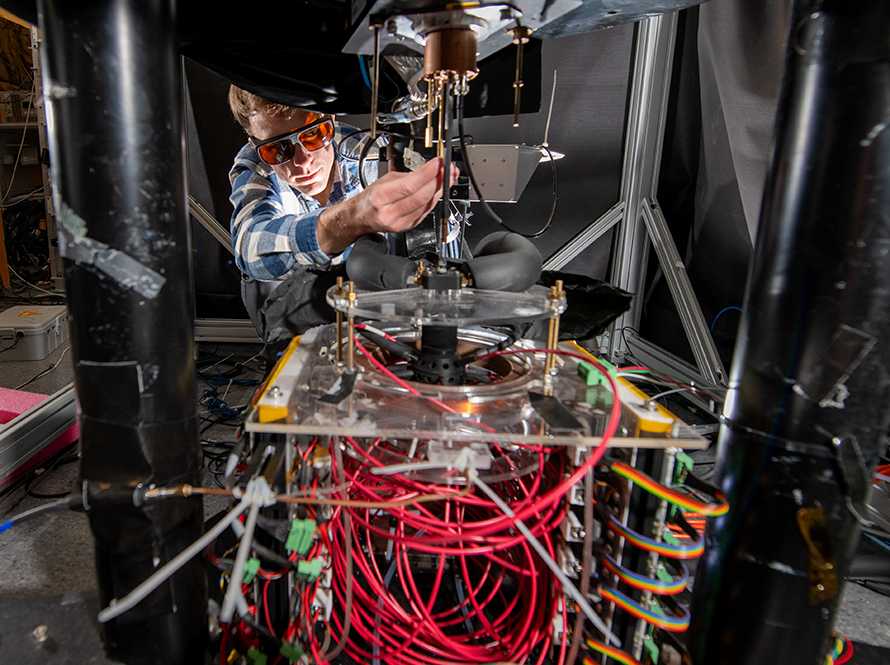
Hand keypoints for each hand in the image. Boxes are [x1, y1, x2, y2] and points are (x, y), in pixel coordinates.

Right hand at [316, 157, 457, 254]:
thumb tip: (430, 171)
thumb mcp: (385, 180)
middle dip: (439, 181)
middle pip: (421, 196)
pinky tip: (439, 189)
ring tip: (449, 177)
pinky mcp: (409, 227)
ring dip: (441, 189)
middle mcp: (390, 213)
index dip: (427, 173)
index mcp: (381, 197)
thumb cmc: (372, 198)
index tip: (439, 163)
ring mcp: (400, 223)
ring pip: (427, 205)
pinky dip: (435, 199)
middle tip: (448, 169)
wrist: (361, 218)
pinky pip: (426, 211)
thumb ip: (407, 176)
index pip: (409, 185)